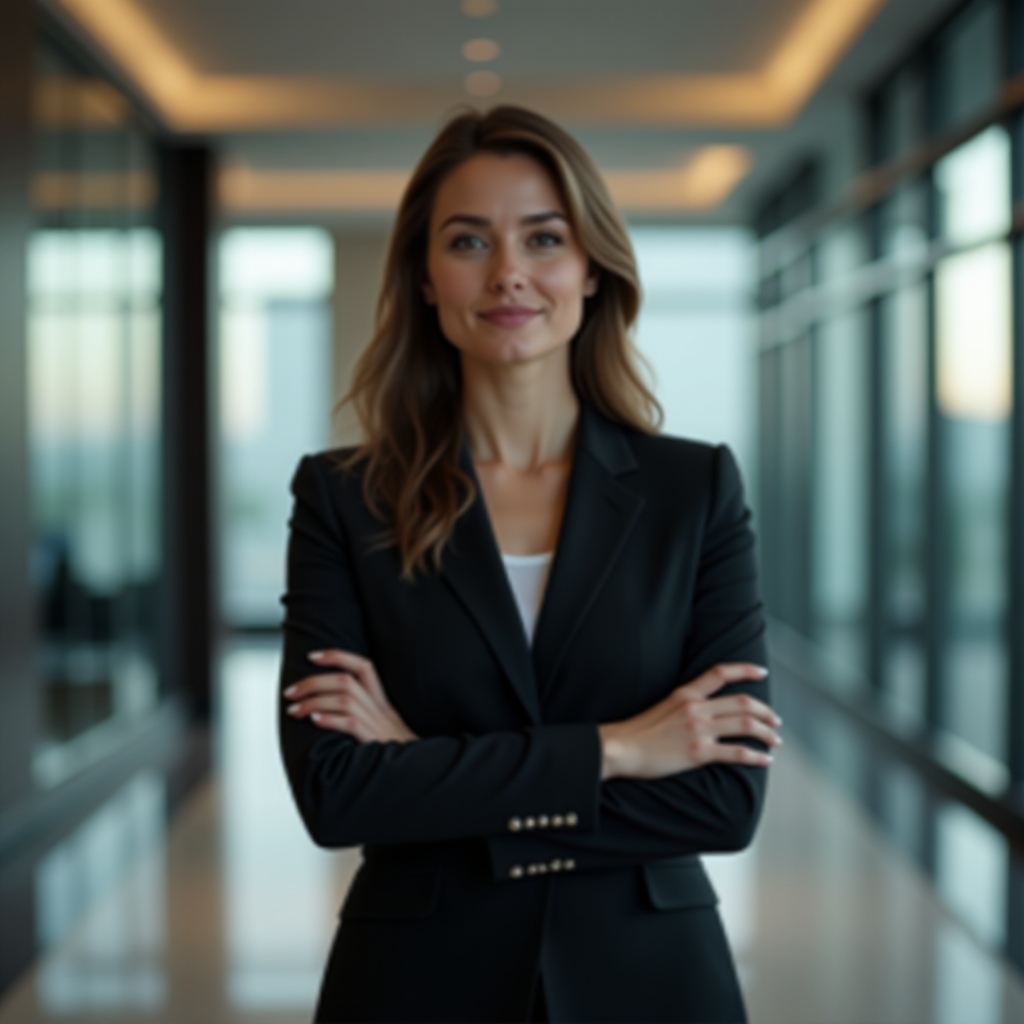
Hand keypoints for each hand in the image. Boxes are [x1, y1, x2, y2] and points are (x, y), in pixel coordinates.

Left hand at [283, 649, 417, 743]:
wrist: (419, 775)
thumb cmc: (397, 756)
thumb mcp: (386, 731)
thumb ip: (365, 719)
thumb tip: (327, 712)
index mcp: (383, 704)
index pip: (364, 667)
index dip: (338, 656)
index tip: (312, 656)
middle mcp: (381, 711)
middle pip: (346, 681)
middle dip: (313, 682)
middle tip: (291, 692)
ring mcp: (379, 726)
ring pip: (345, 700)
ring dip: (314, 702)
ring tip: (294, 710)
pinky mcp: (376, 743)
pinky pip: (352, 724)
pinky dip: (330, 720)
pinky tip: (314, 721)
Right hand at [598, 663, 777, 780]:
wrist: (621, 748)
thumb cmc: (639, 731)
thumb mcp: (664, 705)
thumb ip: (687, 702)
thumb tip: (708, 707)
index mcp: (686, 693)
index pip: (720, 672)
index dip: (745, 670)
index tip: (763, 672)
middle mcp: (695, 707)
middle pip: (743, 703)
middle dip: (766, 712)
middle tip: (776, 721)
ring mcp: (698, 730)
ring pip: (746, 725)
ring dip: (767, 733)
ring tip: (775, 741)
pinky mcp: (698, 753)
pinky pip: (737, 753)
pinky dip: (756, 757)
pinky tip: (765, 761)